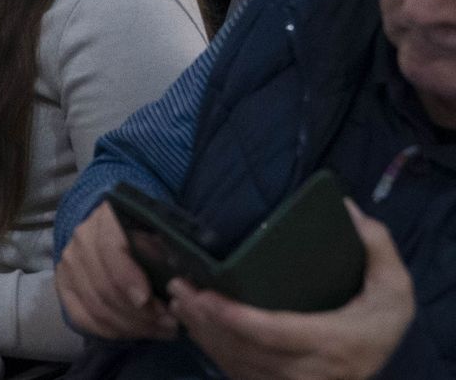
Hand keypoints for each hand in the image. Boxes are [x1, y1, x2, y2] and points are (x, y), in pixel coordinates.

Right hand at [55, 201, 178, 340]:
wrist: (123, 232)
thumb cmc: (150, 234)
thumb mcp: (165, 234)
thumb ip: (168, 253)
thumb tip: (173, 285)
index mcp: (107, 217)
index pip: (109, 249)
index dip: (126, 278)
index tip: (147, 300)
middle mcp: (81, 237)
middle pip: (103, 285)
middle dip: (139, 313)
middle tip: (170, 324)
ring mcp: (68, 262)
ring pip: (95, 306)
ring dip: (131, 326)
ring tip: (159, 330)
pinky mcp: (63, 285)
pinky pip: (81, 318)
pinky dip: (110, 331)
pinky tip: (135, 332)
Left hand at [169, 202, 414, 379]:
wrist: (371, 365)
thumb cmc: (379, 327)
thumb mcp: (394, 291)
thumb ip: (377, 251)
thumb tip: (348, 210)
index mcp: (332, 344)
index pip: (275, 334)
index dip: (238, 319)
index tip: (208, 296)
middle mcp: (306, 371)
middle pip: (245, 348)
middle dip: (206, 319)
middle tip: (179, 286)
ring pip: (235, 362)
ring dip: (202, 332)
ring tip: (179, 298)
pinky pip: (236, 371)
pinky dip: (211, 347)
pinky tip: (193, 323)